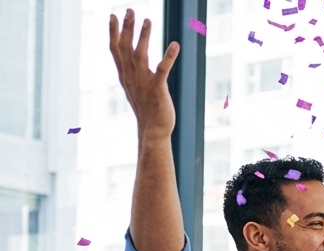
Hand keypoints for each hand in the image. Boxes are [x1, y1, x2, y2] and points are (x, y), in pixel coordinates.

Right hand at [109, 10, 178, 139]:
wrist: (153, 130)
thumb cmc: (146, 109)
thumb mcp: (135, 88)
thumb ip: (132, 73)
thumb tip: (130, 62)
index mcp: (125, 75)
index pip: (115, 49)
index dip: (114, 32)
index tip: (112, 15)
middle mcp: (131, 76)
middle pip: (125, 47)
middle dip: (126, 28)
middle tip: (128, 10)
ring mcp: (143, 82)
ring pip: (140, 54)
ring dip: (144, 36)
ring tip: (147, 20)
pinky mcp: (157, 88)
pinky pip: (163, 69)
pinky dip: (169, 56)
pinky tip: (175, 44)